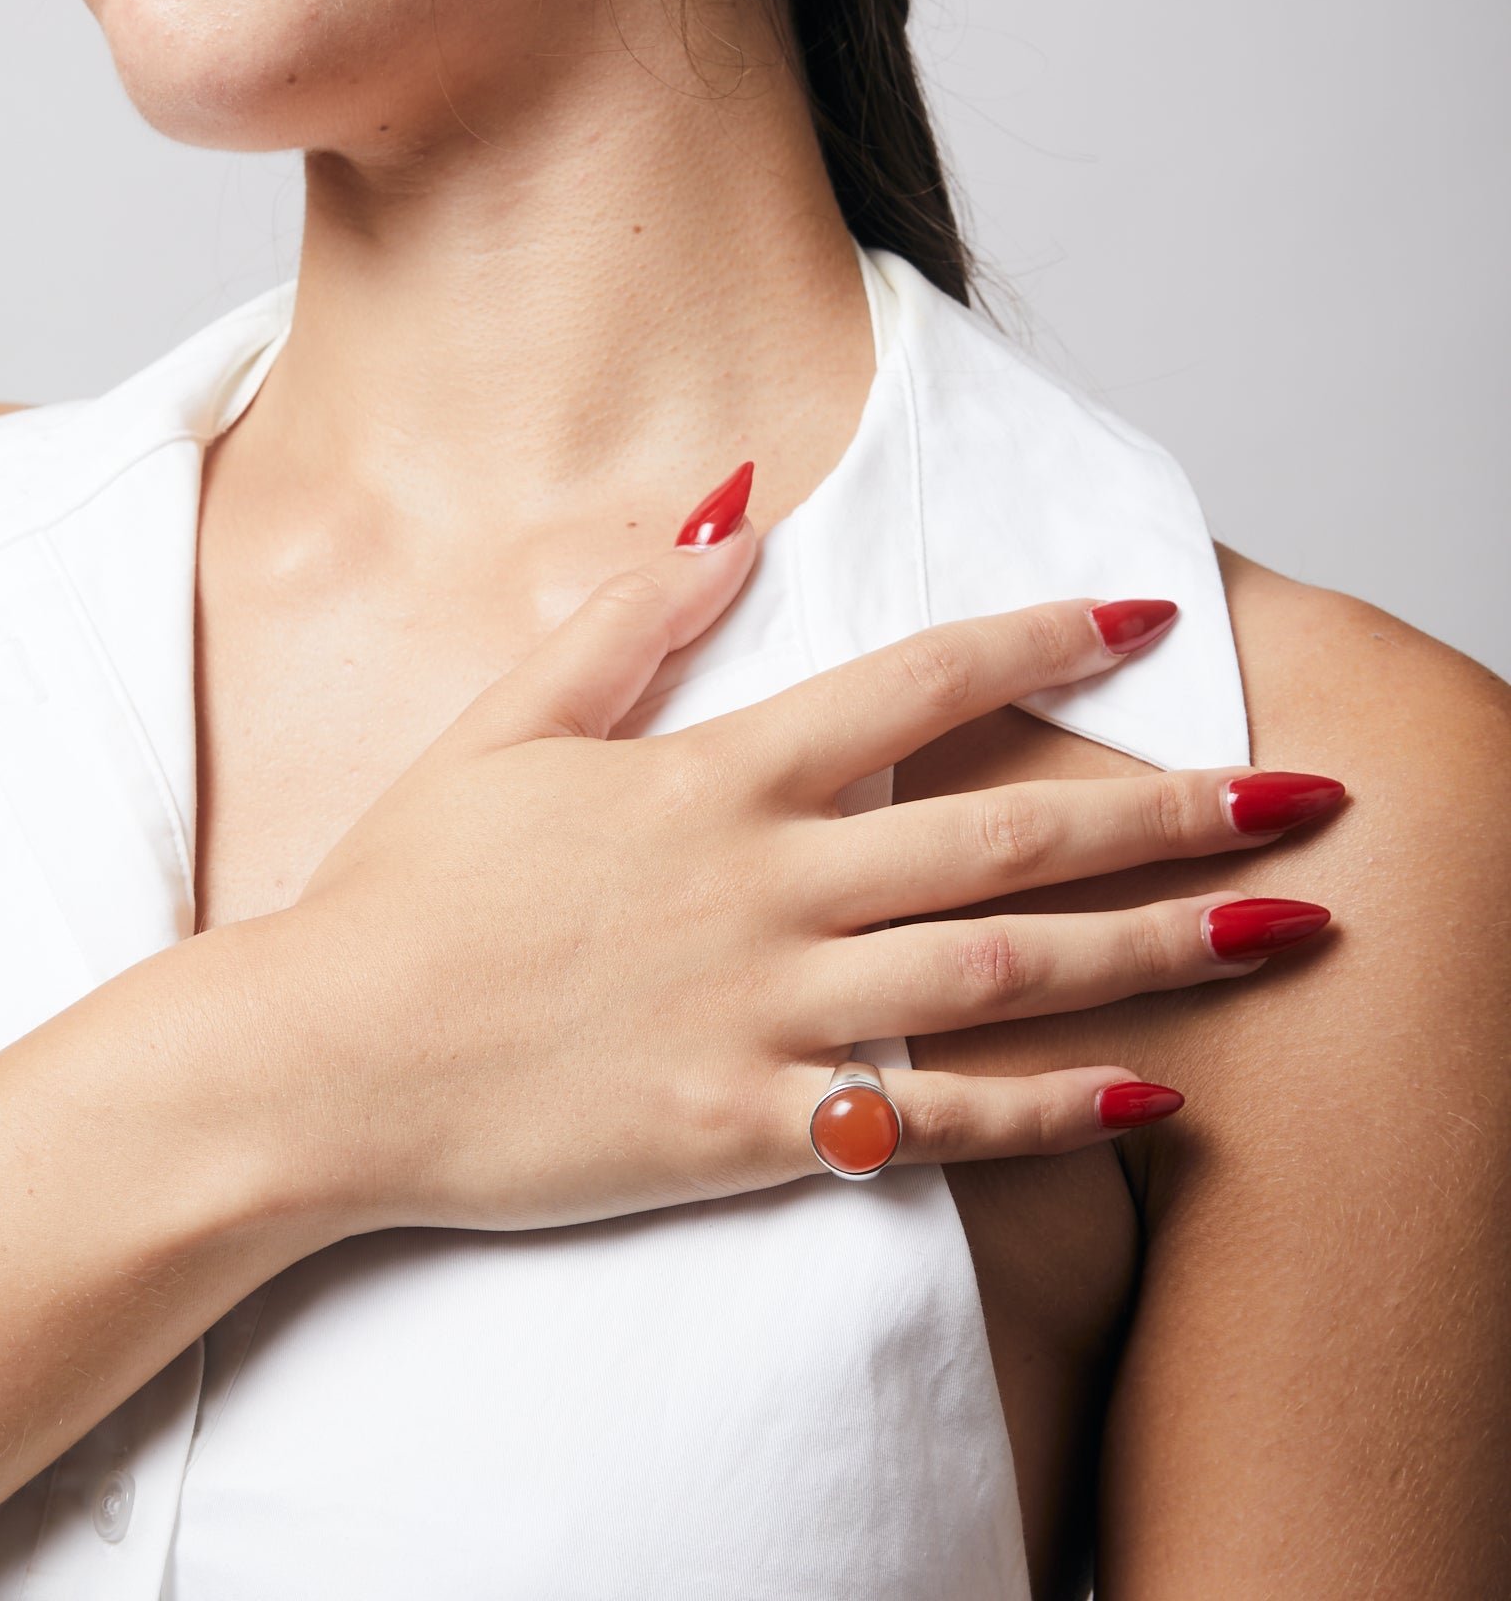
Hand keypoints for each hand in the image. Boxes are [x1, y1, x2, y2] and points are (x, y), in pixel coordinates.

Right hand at [227, 487, 1339, 1239]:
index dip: (1041, 638)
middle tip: (1303, 795)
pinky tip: (1154, 1094)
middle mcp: (767, 886)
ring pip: (1005, 973)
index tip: (1143, 611)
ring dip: (1159, 947)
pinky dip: (1050, 1109)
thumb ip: (631, 616)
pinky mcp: (748, 1129)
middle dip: (1171, 808)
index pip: (919, 682)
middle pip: (1008, 833)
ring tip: (1284, 930)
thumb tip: (729, 501)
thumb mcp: (507, 725)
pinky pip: (933, 1122)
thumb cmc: (408, 890)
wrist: (327, 1059)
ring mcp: (767, 1014)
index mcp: (714, 778)